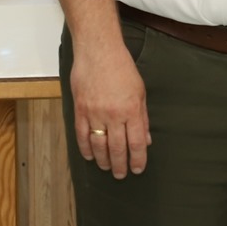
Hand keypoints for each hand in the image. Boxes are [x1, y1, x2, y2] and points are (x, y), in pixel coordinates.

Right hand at [69, 37, 149, 178]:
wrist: (98, 50)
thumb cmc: (121, 67)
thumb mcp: (140, 91)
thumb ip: (143, 118)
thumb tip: (145, 140)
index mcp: (132, 110)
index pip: (136, 143)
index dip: (137, 159)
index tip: (137, 169)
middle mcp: (113, 114)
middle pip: (117, 148)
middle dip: (120, 165)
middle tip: (121, 174)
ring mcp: (95, 113)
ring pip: (99, 146)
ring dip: (104, 160)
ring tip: (108, 167)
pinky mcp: (80, 110)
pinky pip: (82, 135)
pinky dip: (86, 149)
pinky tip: (90, 156)